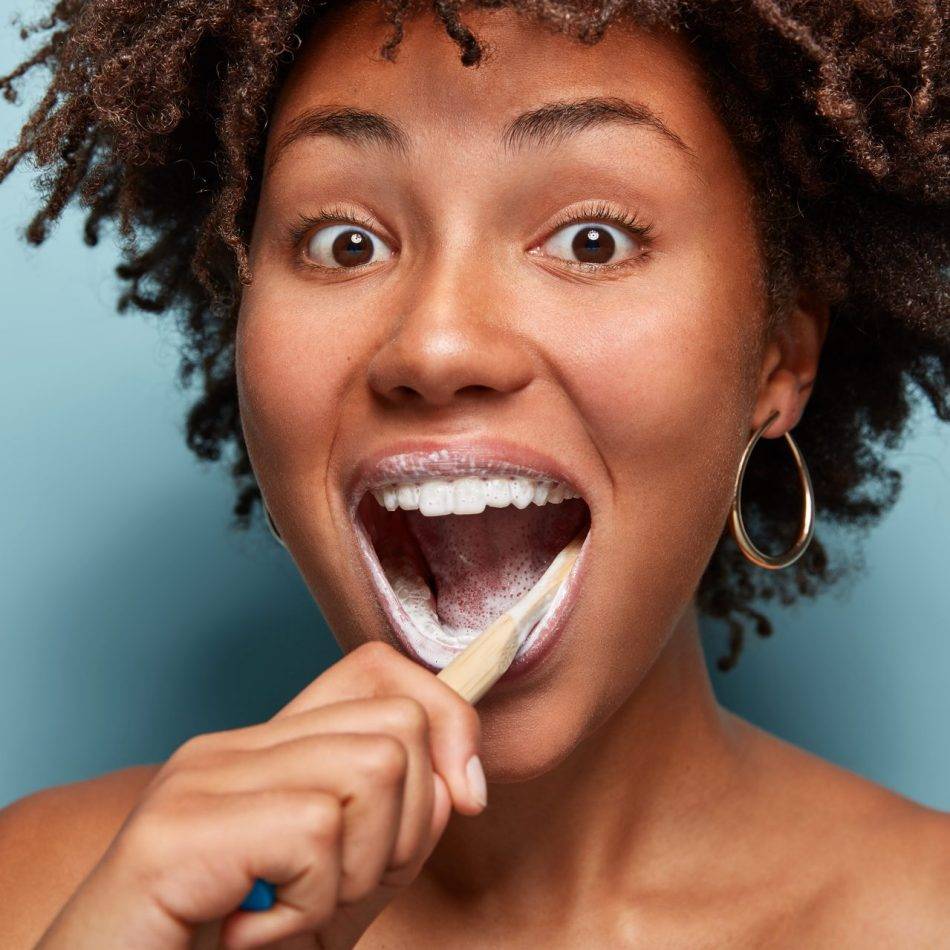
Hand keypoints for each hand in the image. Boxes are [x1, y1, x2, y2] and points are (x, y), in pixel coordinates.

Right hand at [36, 641, 485, 948]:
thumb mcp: (337, 891)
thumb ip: (394, 830)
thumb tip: (459, 779)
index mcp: (267, 751)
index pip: (380, 671)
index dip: (449, 719)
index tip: (468, 796)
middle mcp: (231, 748)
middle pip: (398, 725)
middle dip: (406, 830)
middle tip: (337, 894)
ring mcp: (200, 779)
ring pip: (372, 772)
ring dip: (353, 879)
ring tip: (287, 919)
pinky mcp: (177, 830)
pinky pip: (314, 834)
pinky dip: (307, 912)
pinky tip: (250, 937)